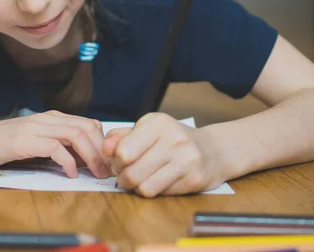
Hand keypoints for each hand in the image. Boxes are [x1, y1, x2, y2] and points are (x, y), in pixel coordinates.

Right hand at [0, 110, 110, 178]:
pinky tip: (69, 174)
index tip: (106, 162)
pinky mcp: (23, 141)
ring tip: (94, 173)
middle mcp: (45, 119)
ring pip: (76, 134)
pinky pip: (55, 148)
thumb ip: (54, 145)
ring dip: (90, 155)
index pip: (87, 123)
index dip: (102, 142)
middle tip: (105, 171)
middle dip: (101, 149)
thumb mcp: (32, 142)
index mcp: (49, 118)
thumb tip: (80, 160)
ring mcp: (34, 128)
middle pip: (86, 127)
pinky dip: (67, 162)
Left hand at [102, 113, 225, 196]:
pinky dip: (155, 190)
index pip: (123, 152)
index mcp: (158, 123)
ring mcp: (187, 160)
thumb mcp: (146, 129)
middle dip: (123, 178)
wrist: (213, 149)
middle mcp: (174, 139)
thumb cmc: (171, 139)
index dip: (115, 161)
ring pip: (145, 188)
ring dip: (137, 188)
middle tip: (125, 176)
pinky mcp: (195, 179)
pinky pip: (162, 194)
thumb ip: (121, 136)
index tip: (118, 163)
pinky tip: (159, 181)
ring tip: (140, 180)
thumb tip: (104, 149)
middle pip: (132, 173)